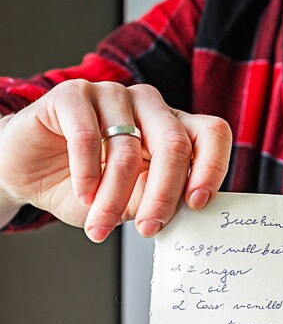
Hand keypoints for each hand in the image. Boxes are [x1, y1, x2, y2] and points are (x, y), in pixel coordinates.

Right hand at [0, 79, 230, 241]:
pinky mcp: (73, 94)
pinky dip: (88, 174)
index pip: (212, 134)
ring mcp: (112, 95)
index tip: (196, 203)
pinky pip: (88, 136)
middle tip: (150, 229)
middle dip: (164, 194)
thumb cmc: (87, 187)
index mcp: (173, 127)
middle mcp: (149, 106)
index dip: (212, 167)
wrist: (28, 173)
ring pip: (129, 149)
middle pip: (175, 144)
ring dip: (114, 196)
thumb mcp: (131, 202)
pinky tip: (84, 195)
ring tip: (101, 225)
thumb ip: (159, 200)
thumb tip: (186, 211)